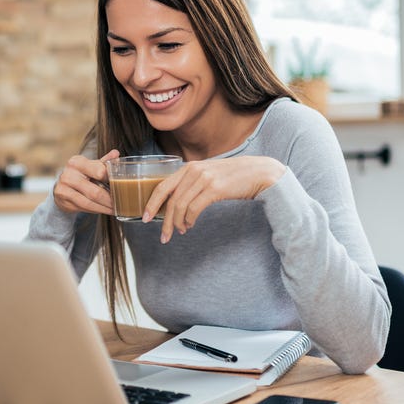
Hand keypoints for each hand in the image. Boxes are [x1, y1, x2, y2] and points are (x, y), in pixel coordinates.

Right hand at [53, 149, 118, 215]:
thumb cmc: (80, 175)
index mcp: (77, 162)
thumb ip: (103, 162)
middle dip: (109, 200)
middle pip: (95, 191)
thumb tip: (116, 154)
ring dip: (104, 208)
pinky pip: (83, 208)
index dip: (112, 180)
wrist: (61, 186)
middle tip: (120, 203)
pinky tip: (103, 210)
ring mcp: (64, 188)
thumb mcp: (90, 166)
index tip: (121, 186)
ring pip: (89, 202)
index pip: (99, 171)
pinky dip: (96, 210)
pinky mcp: (63, 200)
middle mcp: (69, 174)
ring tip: (114, 209)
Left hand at [144, 156, 285, 242]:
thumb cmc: (233, 177)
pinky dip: (189, 220)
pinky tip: (190, 225)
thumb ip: (192, 182)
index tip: (145, 217)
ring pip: (181, 206)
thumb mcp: (208, 174)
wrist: (258, 172)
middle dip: (163, 220)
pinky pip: (194, 209)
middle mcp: (193, 171)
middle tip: (163, 236)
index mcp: (188, 168)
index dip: (152, 203)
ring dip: (178, 223)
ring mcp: (204, 179)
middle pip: (170, 199)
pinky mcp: (215, 189)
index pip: (162, 186)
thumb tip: (177, 202)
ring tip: (180, 232)